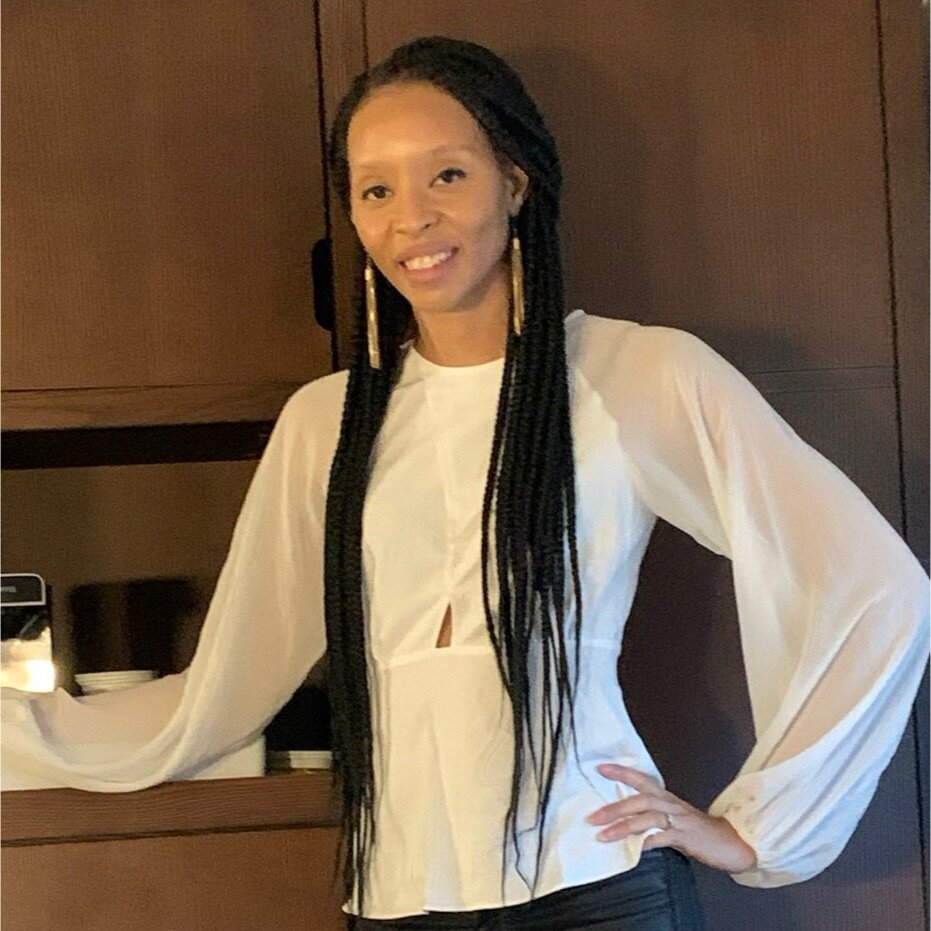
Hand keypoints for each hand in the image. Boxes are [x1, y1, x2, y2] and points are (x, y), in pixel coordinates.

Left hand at [585, 763, 756, 873]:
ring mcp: (679, 819)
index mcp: (666, 797)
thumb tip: (622, 819)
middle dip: (614, 807)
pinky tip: (634, 849)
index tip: (600, 768)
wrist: (731, 842)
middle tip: (592, 816)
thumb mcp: (672, 818)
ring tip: (603, 835)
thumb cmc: (697, 831)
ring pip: (647, 817)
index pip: (640, 779)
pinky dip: (647, 842)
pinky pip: (662, 837)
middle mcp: (670, 804)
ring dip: (623, 826)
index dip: (621, 772)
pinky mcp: (686, 836)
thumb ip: (651, 816)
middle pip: (639, 799)